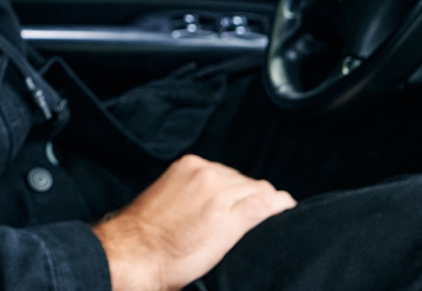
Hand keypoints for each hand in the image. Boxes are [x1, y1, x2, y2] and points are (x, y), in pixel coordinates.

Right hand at [92, 155, 295, 290]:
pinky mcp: (230, 219)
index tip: (244, 200)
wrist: (134, 254)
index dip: (239, 189)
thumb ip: (187, 190)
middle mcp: (206, 174)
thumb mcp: (165, 198)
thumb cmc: (144, 234)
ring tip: (275, 211)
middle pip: (244, 181)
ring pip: (257, 191)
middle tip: (256, 212)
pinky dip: (278, 206)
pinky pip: (264, 206)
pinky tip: (287, 207)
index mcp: (189, 166)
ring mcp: (220, 195)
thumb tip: (202, 199)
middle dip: (251, 195)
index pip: (228, 173)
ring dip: (266, 202)